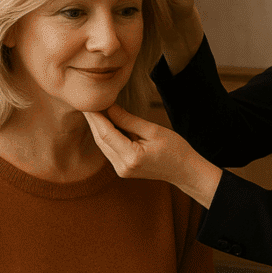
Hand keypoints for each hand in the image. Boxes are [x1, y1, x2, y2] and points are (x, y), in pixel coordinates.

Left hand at [84, 104, 221, 207]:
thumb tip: (109, 107)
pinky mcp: (122, 170)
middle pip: (100, 139)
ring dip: (98, 127)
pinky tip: (104, 122)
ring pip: (103, 145)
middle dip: (94, 120)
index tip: (89, 101)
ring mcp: (121, 171)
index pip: (106, 132)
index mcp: (132, 156)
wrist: (185, 171)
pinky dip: (106, 135)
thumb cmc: (175, 149)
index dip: (96, 116)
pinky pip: (109, 150)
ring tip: (93, 109)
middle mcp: (123, 166)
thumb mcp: (153, 130)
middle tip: (87, 102)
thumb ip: (128, 120)